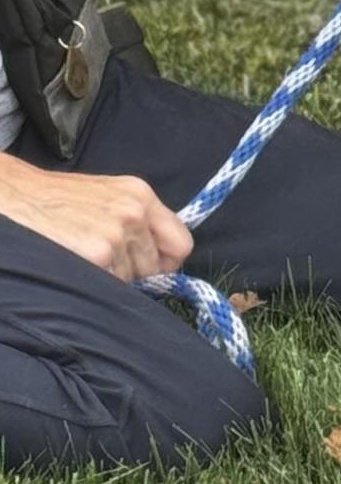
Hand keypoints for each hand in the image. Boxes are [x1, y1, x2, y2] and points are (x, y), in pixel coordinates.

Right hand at [0, 156, 192, 279]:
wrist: (15, 196)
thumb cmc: (55, 200)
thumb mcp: (106, 197)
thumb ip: (136, 221)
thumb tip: (158, 259)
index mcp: (141, 195)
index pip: (181, 244)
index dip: (166, 264)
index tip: (150, 271)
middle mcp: (135, 213)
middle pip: (155, 267)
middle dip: (134, 274)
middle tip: (104, 265)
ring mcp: (116, 235)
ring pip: (130, 280)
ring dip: (112, 279)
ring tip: (83, 261)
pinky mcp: (96, 255)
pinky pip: (109, 287)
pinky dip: (95, 285)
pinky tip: (75, 268)